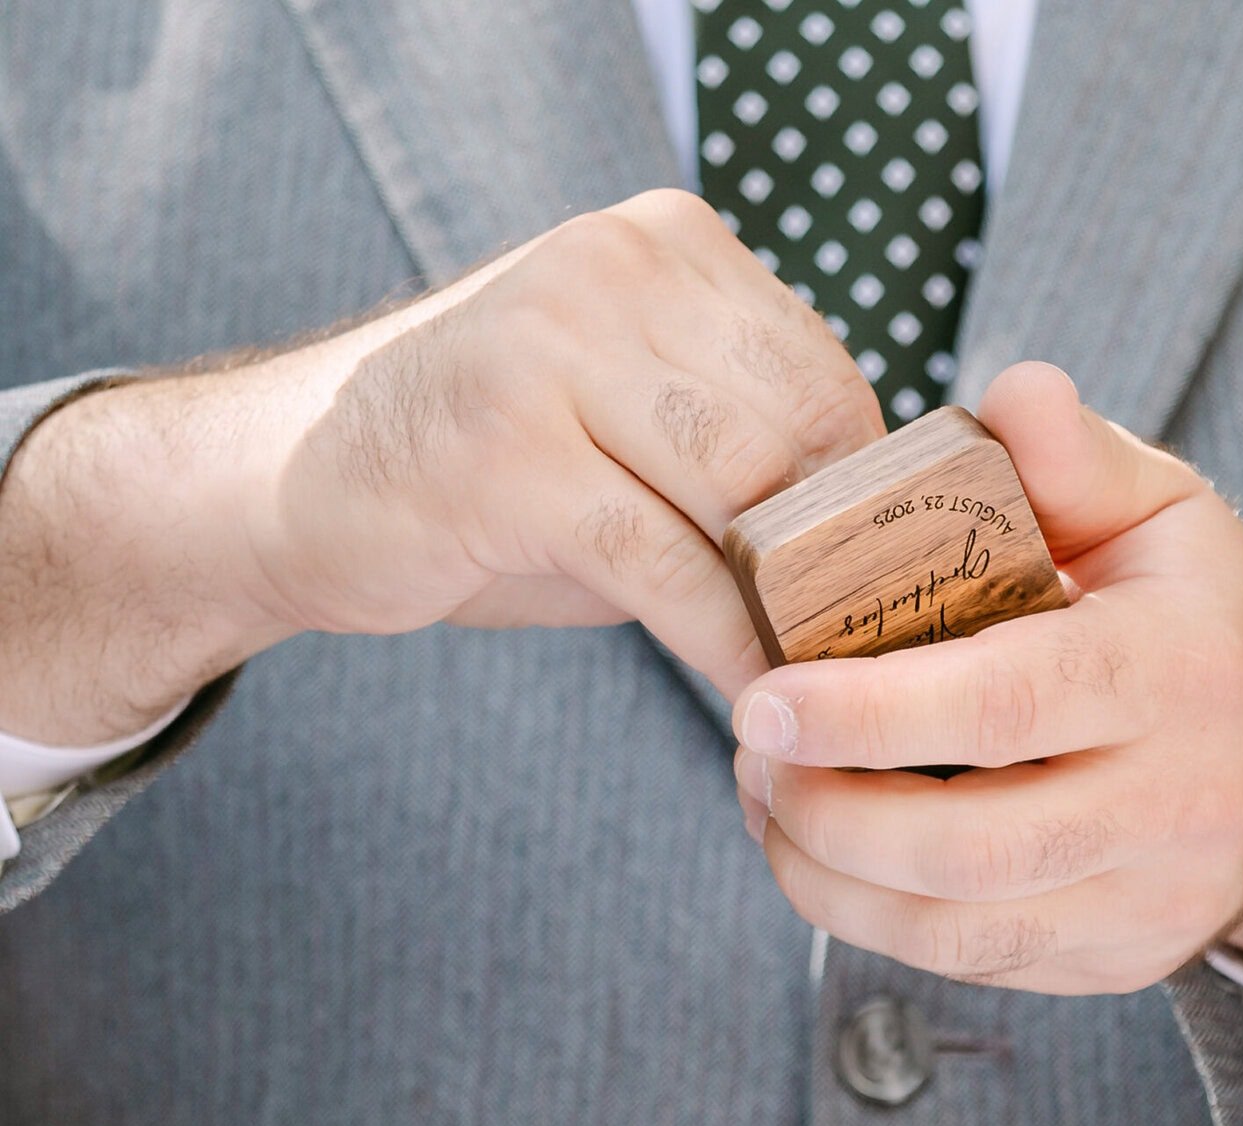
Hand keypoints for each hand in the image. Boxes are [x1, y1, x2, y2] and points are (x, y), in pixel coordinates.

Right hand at [0, 190, 881, 742]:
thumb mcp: (629, 413)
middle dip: (837, 549)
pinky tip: (747, 690)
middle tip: (853, 638)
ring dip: (787, 598)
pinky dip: (723, 640)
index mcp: (663, 243)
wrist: (288, 477)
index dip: (866, 490)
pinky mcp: (506, 456)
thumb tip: (881, 532)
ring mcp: (549, 351)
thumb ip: (741, 437)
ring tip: (809, 668)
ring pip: (743, 488)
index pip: (827, 371)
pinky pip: (666, 563)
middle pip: (799, 427)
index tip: (879, 575)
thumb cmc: (492, 465)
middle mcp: (611, 271)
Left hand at [730, 363, 1242, 989]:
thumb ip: (1078, 456)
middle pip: (973, 847)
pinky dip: (875, 919)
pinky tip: (828, 854)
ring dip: (830, 878)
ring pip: (961, 929)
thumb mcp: (1169, 512)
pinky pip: (974, 963)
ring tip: (769, 803)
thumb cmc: (1206, 617)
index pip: (1010, 704)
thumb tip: (1008, 393)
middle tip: (750, 756)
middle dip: (827, 815)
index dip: (870, 713)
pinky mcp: (1122, 961)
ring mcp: (1153, 900)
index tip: (763, 699)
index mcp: (1180, 671)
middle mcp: (1179, 803)